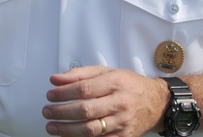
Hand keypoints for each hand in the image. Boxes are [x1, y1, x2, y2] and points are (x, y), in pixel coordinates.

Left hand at [42, 66, 167, 135]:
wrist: (156, 102)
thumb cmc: (128, 84)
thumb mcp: (106, 71)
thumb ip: (79, 74)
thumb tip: (55, 79)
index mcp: (115, 83)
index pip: (84, 89)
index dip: (63, 93)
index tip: (50, 95)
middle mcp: (119, 103)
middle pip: (86, 110)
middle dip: (62, 113)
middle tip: (47, 112)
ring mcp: (122, 122)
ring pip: (91, 130)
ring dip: (68, 130)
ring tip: (52, 127)